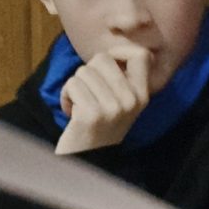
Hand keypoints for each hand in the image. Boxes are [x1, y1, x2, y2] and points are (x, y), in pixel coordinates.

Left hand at [55, 36, 152, 154]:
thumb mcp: (122, 104)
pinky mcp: (91, 114)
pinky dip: (66, 96)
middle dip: (89, 72)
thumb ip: (122, 78)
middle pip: (103, 59)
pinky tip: (72, 112)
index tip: (109, 65)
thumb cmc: (99, 126)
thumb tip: (115, 48)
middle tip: (90, 93)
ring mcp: (112, 108)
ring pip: (83, 71)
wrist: (87, 159)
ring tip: (80, 105)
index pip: (140, 55)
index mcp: (142, 96)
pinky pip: (71, 84)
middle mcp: (131, 101)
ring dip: (75, 86)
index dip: (119, 53)